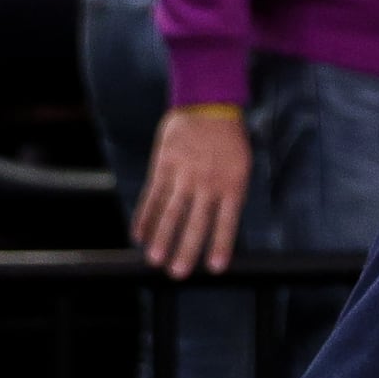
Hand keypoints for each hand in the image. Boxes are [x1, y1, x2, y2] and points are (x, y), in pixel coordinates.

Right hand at [133, 108, 249, 277]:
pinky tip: (138, 235)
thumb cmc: (228, 139)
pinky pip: (153, 196)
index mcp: (232, 184)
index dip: (220, 245)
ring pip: (171, 212)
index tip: (215, 268)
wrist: (208, 104)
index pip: (226, 222)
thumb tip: (220, 220)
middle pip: (196, 222)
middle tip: (178, 273)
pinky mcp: (164, 166)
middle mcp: (207, 183)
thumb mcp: (240, 165)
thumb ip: (229, 191)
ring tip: (154, 259)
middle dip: (186, 250)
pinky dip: (144, 216)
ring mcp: (184, 175)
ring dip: (161, 238)